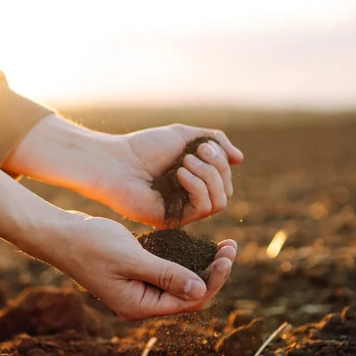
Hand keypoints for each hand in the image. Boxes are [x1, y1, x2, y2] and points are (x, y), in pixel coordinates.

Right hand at [0, 158, 236, 319]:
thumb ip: (165, 274)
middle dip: (212, 272)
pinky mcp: (134, 274)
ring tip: (222, 244)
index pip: (189, 300)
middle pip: (188, 294)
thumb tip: (201, 288)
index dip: (213, 279)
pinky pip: (167, 272)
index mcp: (139, 305)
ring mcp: (137, 289)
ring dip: (201, 265)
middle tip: (231, 246)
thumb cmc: (90, 244)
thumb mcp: (130, 257)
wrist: (57, 234)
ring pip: (180, 282)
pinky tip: (196, 243)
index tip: (228, 254)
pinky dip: (184, 259)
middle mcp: (140, 302)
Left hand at [97, 124, 243, 226]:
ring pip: (220, 202)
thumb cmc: (144, 147)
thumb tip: (239, 159)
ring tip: (186, 162)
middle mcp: (190, 199)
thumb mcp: (185, 135)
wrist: (115, 161)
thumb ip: (214, 141)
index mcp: (194, 181)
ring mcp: (183, 211)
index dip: (221, 161)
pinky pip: (203, 209)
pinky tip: (180, 173)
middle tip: (196, 152)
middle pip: (226, 190)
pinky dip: (198, 187)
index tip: (203, 145)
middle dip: (217, 167)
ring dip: (209, 177)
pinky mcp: (174, 220)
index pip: (225, 179)